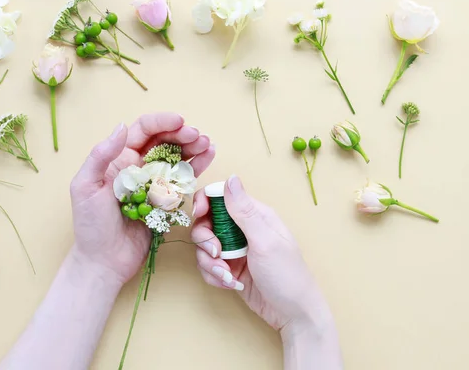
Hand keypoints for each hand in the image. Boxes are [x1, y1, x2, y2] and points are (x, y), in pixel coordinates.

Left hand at [70, 113, 214, 285]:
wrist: (104, 261)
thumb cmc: (90, 225)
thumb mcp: (85, 187)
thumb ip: (100, 155)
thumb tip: (121, 126)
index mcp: (118, 158)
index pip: (142, 131)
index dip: (161, 122)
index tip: (179, 122)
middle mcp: (138, 166)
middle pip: (164, 141)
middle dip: (182, 134)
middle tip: (197, 136)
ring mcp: (154, 183)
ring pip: (177, 157)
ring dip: (193, 147)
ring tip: (207, 143)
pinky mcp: (166, 200)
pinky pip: (184, 179)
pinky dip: (197, 166)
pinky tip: (209, 155)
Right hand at [191, 175, 334, 333]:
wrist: (293, 315)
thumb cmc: (287, 275)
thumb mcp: (265, 241)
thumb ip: (244, 211)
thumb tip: (231, 178)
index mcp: (255, 215)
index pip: (220, 196)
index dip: (204, 203)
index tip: (199, 216)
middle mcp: (242, 229)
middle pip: (206, 222)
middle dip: (205, 240)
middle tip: (217, 253)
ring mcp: (235, 249)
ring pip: (204, 247)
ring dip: (209, 263)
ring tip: (227, 276)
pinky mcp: (230, 268)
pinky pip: (208, 266)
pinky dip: (214, 275)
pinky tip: (230, 284)